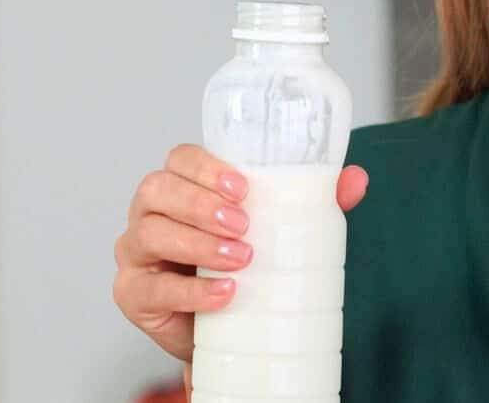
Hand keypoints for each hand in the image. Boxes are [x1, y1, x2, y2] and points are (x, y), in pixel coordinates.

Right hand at [112, 144, 368, 363]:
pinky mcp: (134, 293)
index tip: (243, 187)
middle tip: (244, 225)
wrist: (229, 328)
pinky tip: (224, 293)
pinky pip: (152, 288)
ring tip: (241, 258)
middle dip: (200, 203)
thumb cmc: (244, 264)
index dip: (205, 167)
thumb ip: (315, 203)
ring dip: (197, 243)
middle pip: (156, 189)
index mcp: (182, 186)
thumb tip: (355, 179)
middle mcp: (151, 212)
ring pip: (150, 233)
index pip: (180, 159)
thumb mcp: (279, 230)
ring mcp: (136, 252)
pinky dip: (191, 291)